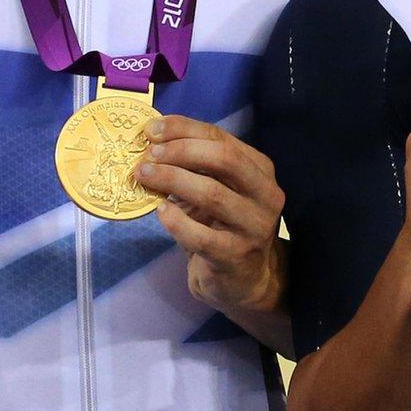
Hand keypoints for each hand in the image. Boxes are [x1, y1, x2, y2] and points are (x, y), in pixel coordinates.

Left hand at [139, 115, 287, 316]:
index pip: (222, 139)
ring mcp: (254, 227)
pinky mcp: (237, 257)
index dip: (184, 130)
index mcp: (260, 169)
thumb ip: (195, 164)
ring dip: (172, 180)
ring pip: (212, 194)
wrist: (243, 280)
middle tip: (149, 155)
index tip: (151, 130)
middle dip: (181, 152)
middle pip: (224, 160)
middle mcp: (265, 195)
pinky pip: (202, 236)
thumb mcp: (217, 188)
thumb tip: (153, 138)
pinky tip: (160, 211)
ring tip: (145, 177)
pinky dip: (176, 221)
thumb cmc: (223, 225)